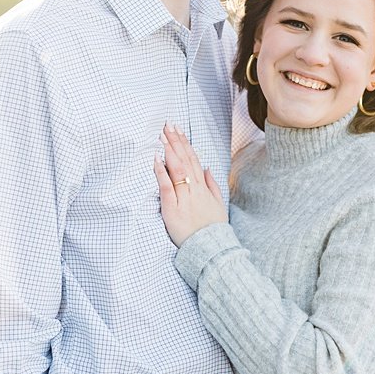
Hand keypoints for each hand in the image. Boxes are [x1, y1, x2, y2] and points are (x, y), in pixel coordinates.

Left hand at [154, 123, 227, 246]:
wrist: (212, 248)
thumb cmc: (213, 228)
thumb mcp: (218, 204)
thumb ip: (212, 184)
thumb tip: (206, 167)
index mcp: (204, 187)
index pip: (194, 159)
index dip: (185, 144)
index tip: (178, 130)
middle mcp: (194, 189)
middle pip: (184, 160)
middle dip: (176, 141)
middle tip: (167, 125)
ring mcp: (184, 198)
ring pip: (177, 169)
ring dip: (169, 150)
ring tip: (162, 135)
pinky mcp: (172, 209)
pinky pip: (166, 187)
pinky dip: (161, 172)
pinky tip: (156, 158)